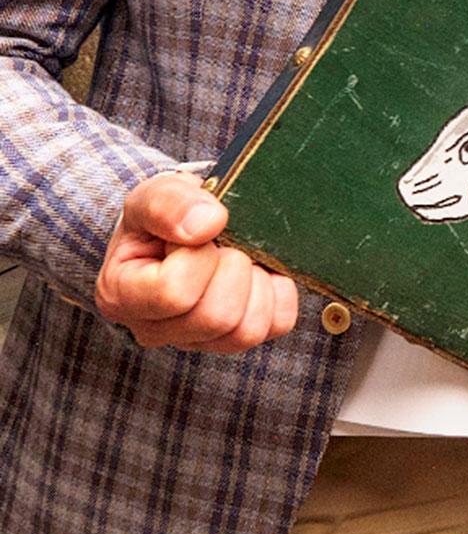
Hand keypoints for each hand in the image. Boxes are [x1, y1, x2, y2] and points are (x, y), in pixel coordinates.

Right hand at [94, 173, 298, 352]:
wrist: (184, 224)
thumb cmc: (163, 215)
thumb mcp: (155, 193)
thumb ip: (168, 203)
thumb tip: (208, 224)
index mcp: (122, 297)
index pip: (174, 292)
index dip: (199, 254)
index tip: (194, 235)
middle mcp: (154, 330)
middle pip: (216, 317)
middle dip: (232, 267)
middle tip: (222, 245)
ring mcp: (196, 340)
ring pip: (247, 331)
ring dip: (256, 283)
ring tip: (238, 257)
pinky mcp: (236, 339)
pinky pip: (277, 323)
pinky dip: (280, 292)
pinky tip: (259, 271)